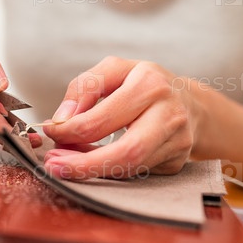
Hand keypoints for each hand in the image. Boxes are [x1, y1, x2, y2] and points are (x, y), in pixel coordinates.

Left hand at [42, 57, 199, 178]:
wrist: (190, 102)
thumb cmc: (145, 83)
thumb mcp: (114, 70)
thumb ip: (84, 87)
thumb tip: (62, 119)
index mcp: (150, 85)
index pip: (102, 118)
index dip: (70, 131)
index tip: (51, 132)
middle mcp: (169, 114)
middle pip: (125, 153)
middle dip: (84, 165)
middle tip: (53, 166)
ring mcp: (177, 143)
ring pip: (129, 168)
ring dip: (92, 170)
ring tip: (65, 164)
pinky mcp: (176, 163)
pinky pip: (135, 173)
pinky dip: (108, 170)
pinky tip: (91, 161)